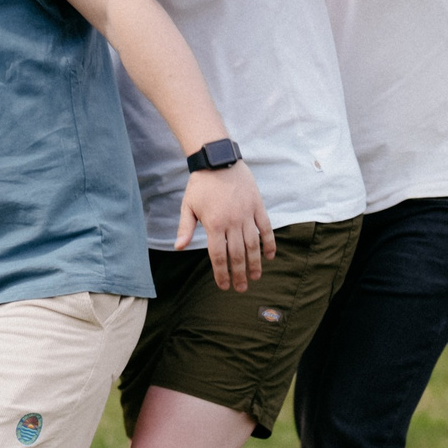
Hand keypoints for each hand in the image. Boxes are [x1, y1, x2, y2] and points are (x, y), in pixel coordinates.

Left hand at [176, 160, 274, 291]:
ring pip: (254, 244)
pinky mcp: (257, 206)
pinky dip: (269, 243)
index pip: (219, 255)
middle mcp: (232, 221)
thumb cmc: (200, 184)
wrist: (218, 160)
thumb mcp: (188, 206)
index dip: (222, 273)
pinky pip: (266, 228)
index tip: (224, 285)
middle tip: (241, 288)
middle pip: (238, 254)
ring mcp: (247, 214)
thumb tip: (178, 248)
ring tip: (256, 277)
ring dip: (255, 263)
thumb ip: (185, 228)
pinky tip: (270, 256)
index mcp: (214, 224)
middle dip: (239, 274)